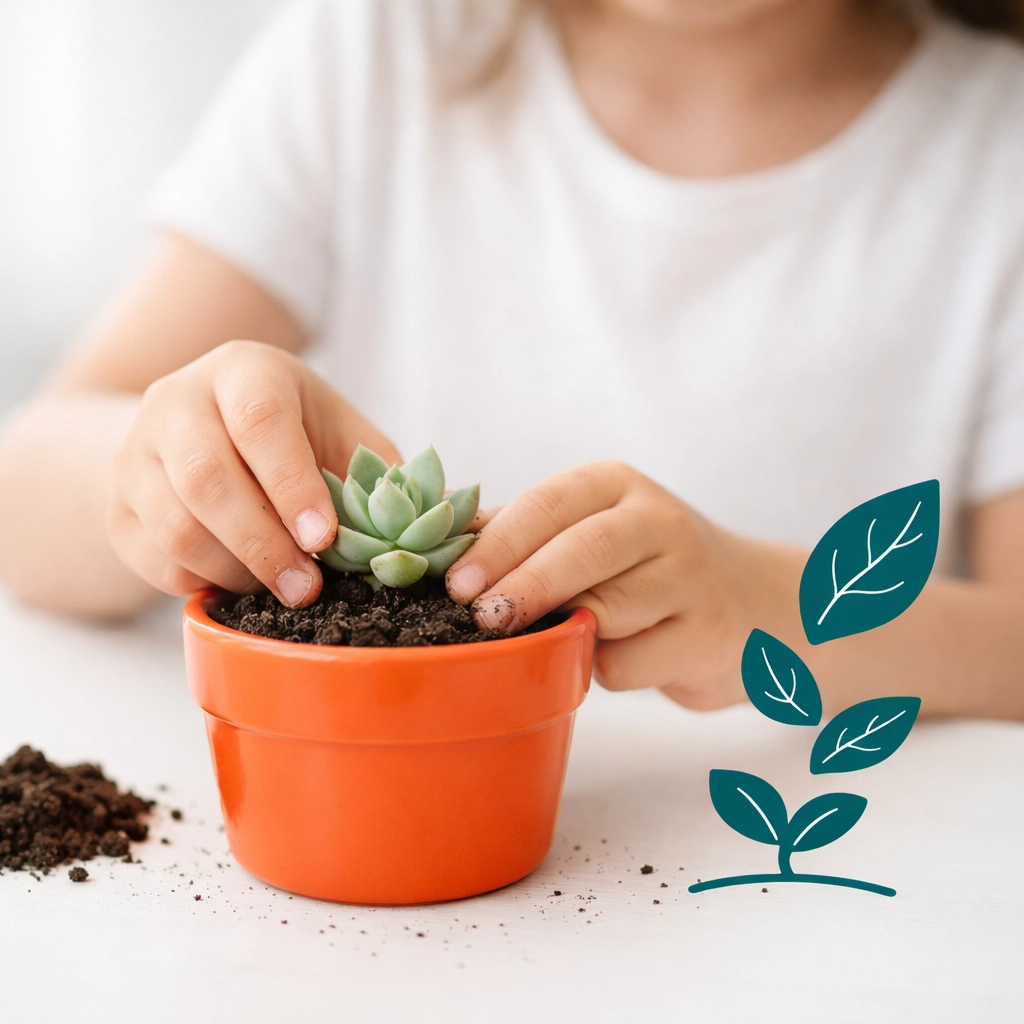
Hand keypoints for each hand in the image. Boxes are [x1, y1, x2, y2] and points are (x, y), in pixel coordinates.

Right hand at [108, 340, 398, 606]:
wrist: (206, 428)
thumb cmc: (295, 432)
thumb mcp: (341, 431)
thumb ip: (378, 472)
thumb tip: (428, 527)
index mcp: (242, 371)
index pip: (260, 423)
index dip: (293, 486)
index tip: (325, 538)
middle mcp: (176, 401)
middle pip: (206, 478)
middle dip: (264, 544)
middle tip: (308, 586)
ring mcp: (136, 453)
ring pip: (175, 525)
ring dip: (236, 570)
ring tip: (283, 588)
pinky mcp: (118, 506)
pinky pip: (153, 558)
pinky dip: (202, 582)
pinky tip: (244, 581)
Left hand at [445, 462, 779, 708]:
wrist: (752, 607)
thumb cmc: (644, 569)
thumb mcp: (592, 530)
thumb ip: (524, 534)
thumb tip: (438, 547)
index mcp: (615, 485)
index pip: (547, 504)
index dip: (495, 544)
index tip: (454, 583)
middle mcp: (658, 520)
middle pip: (581, 550)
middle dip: (522, 585)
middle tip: (478, 617)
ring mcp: (689, 576)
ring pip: (604, 612)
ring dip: (567, 635)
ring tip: (561, 635)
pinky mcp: (706, 633)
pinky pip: (627, 665)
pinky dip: (605, 671)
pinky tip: (623, 654)